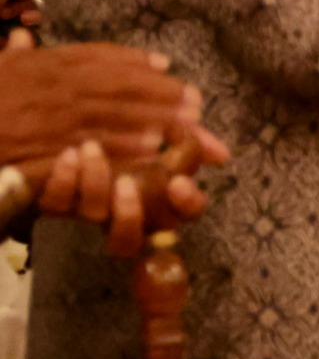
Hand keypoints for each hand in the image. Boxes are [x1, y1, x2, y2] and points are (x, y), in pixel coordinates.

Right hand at [0, 31, 201, 166]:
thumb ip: (14, 56)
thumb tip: (24, 41)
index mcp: (40, 63)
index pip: (95, 56)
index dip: (134, 62)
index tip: (166, 66)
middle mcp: (50, 84)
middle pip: (118, 85)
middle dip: (160, 93)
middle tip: (196, 103)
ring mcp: (48, 116)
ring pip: (113, 114)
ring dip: (154, 119)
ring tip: (188, 126)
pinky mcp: (43, 146)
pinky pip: (92, 146)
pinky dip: (124, 147)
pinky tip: (151, 152)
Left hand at [32, 119, 226, 255]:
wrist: (60, 122)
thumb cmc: (127, 129)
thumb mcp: (164, 126)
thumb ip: (192, 140)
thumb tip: (222, 155)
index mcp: (160, 195)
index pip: (185, 213)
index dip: (184, 204)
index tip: (177, 182)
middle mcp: (126, 209)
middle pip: (135, 236)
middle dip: (130, 213)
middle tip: (127, 182)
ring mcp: (89, 209)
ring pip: (94, 217)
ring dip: (95, 186)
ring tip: (91, 149)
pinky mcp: (56, 201)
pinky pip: (56, 204)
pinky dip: (63, 181)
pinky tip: (68, 155)